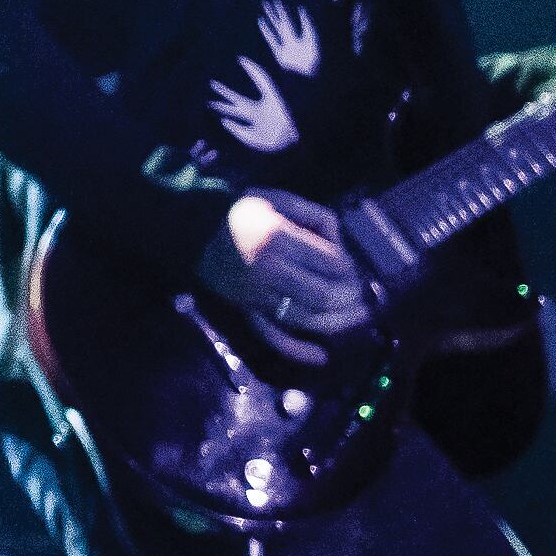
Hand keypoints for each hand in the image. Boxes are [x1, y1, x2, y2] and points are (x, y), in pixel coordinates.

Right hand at [202, 188, 375, 342]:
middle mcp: (268, 271)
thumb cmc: (242, 211)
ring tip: (357, 318)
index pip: (332, 264)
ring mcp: (255, 295)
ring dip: (337, 324)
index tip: (354, 268)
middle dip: (350, 298)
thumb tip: (341, 243)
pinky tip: (321, 356)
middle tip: (361, 295)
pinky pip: (273, 336)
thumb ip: (314, 215)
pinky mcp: (245, 311)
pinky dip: (298, 350)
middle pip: (324, 296)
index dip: (350, 268)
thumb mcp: (279, 199)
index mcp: (279, 239)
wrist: (194, 228)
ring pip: (306, 319)